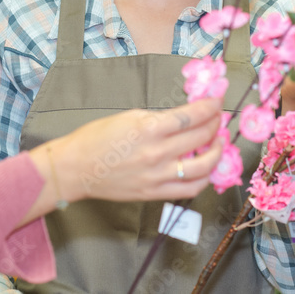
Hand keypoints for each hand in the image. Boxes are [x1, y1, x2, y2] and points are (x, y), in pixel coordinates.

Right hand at [36, 97, 222, 205]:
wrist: (77, 168)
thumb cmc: (96, 138)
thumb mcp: (129, 117)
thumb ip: (159, 118)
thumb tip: (184, 116)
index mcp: (148, 129)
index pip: (191, 116)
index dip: (210, 107)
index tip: (217, 101)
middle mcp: (157, 153)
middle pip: (201, 137)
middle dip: (215, 124)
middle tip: (217, 118)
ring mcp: (158, 176)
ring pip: (203, 166)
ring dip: (216, 151)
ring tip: (216, 142)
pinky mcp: (155, 193)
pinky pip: (190, 188)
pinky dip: (204, 177)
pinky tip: (204, 166)